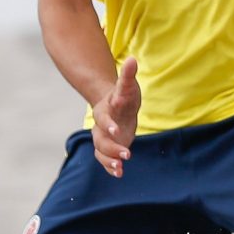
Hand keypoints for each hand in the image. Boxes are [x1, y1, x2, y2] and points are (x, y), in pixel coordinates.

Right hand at [93, 57, 141, 175]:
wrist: (117, 105)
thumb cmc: (123, 95)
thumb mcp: (127, 86)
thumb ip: (128, 75)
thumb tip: (133, 59)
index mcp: (104, 110)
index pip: (103, 118)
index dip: (109, 125)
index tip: (117, 131)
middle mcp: (100, 126)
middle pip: (100, 139)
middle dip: (112, 148)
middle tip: (127, 154)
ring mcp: (103, 137)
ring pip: (101, 151)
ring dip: (110, 161)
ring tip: (121, 168)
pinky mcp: (108, 147)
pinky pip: (105, 159)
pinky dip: (110, 167)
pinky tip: (119, 173)